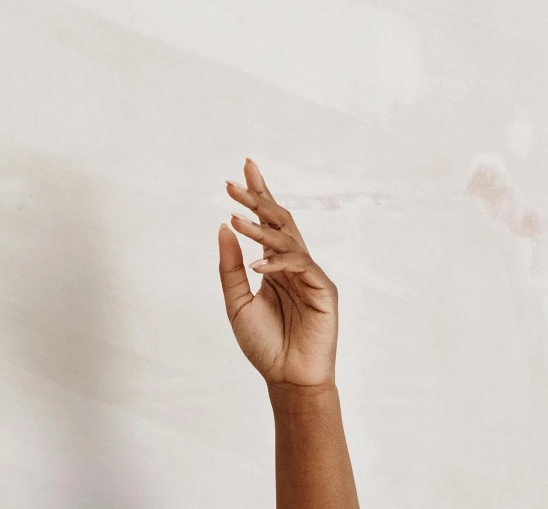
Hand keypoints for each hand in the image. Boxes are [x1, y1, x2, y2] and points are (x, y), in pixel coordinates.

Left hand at [218, 159, 338, 389]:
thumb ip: (230, 267)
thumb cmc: (265, 345)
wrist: (287, 380)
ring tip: (234, 217)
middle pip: (279, 221)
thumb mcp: (237, 303)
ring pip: (288, 238)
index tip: (246, 168)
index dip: (259, 194)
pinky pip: (301, 265)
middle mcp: (294, 264)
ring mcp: (311, 275)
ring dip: (261, 226)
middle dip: (258, 200)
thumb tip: (223, 227)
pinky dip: (278, 262)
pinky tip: (256, 264)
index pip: (267, 222)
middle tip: (234, 184)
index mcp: (275, 265)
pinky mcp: (324, 289)